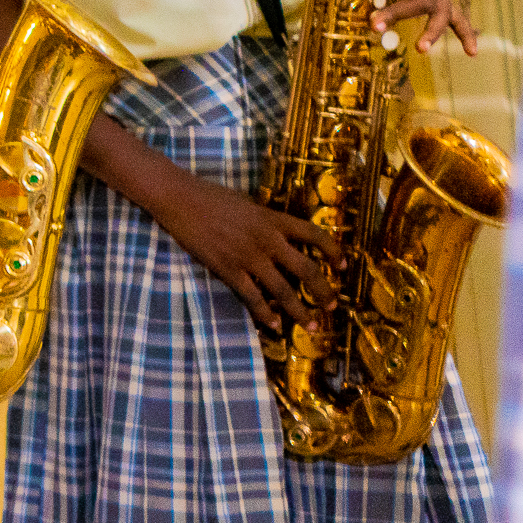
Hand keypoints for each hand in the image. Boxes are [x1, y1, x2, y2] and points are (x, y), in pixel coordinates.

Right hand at [149, 174, 335, 333]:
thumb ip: (266, 220)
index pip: (314, 235)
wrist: (180, 199)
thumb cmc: (211, 196)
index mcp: (273, 220)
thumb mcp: (248, 203)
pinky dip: (264, 313)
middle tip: (331, 305)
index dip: (333, 251)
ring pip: (283, 290)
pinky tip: (273, 325)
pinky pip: (252, 297)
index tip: (343, 265)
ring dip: (300, 311)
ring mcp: (248, 257)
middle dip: (323, 290)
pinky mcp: (228, 269)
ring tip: (312, 326)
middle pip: (306, 269)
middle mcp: (268, 240)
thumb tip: (279, 234)